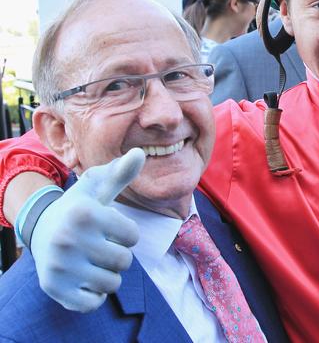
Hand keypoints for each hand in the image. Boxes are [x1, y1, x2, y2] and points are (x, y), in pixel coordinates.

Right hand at [30, 148, 144, 311]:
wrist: (40, 230)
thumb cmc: (80, 207)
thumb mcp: (98, 187)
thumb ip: (120, 173)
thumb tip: (140, 153)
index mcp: (84, 213)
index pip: (133, 236)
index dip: (127, 233)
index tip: (110, 227)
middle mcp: (68, 239)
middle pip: (124, 261)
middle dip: (119, 254)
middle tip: (101, 245)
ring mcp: (59, 266)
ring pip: (112, 283)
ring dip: (109, 274)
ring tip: (93, 260)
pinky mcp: (54, 289)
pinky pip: (93, 303)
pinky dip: (95, 294)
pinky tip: (84, 277)